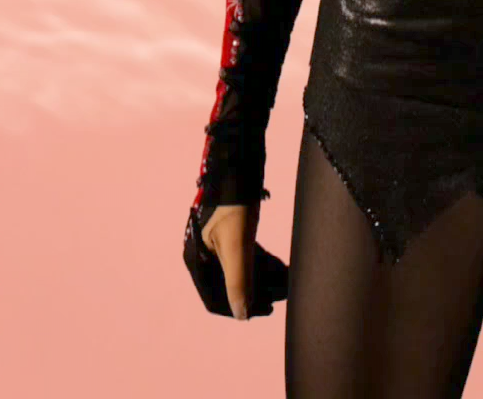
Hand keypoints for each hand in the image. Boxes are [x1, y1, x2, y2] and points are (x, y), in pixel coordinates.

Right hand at [182, 200, 288, 317]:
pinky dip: (262, 264)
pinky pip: (246, 257)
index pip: (214, 299)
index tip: (264, 310)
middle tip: (279, 297)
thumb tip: (241, 315)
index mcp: (196, 260)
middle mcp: (203, 255)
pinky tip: (282, 269)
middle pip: (229, 285)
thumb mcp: (237, 246)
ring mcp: (217, 244)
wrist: (240, 167)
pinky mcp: (231, 234)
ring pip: (241, 271)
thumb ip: (238, 281)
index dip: (238, 307)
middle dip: (256, 292)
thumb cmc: (235, 207)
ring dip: (263, 279)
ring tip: (286, 283)